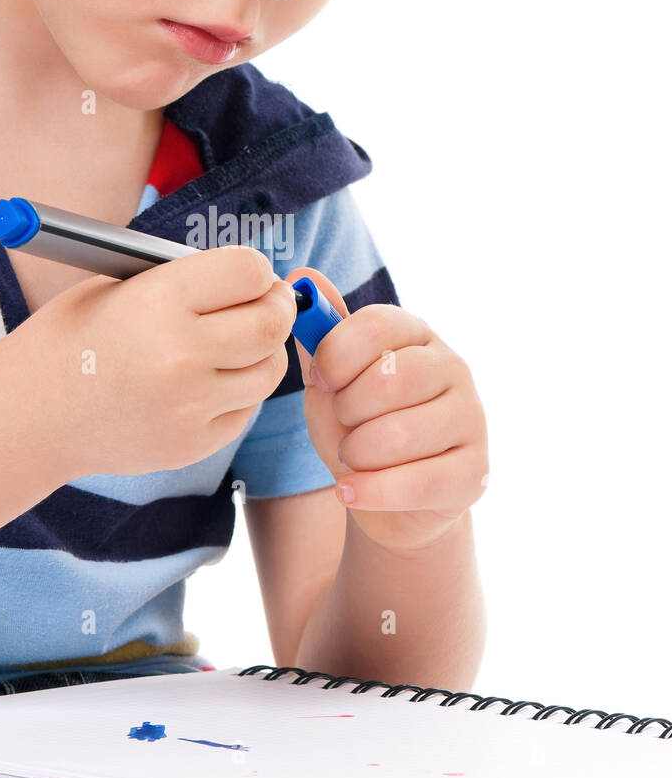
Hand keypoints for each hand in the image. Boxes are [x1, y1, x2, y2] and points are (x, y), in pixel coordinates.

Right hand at [14, 246, 297, 481]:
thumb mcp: (119, 286)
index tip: (251, 277)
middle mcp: (179, 354)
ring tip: (233, 344)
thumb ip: (187, 280)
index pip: (249, 271)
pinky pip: (244, 409)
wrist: (28, 415)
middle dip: (276, 308)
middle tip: (267, 304)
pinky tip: (205, 382)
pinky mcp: (192, 444)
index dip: (256, 270)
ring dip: (261, 352)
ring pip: (268, 371)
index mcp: (158, 300)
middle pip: (272, 323)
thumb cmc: (74, 339)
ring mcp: (189, 406)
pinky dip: (237, 392)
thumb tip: (255, 279)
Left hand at [285, 267, 488, 551]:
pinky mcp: (475, 472)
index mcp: (417, 334)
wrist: (391, 501)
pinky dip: (370, 491)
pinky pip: (415, 483)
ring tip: (354, 458)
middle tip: (346, 425)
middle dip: (347, 411)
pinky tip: (352, 491)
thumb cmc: (360, 429)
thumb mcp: (332, 382)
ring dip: (356, 454)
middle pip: (388, 379)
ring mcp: (471, 419)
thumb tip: (301, 275)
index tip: (321, 380)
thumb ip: (319, 334)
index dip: (336, 354)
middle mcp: (454, 367)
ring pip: (397, 435)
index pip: (377, 324)